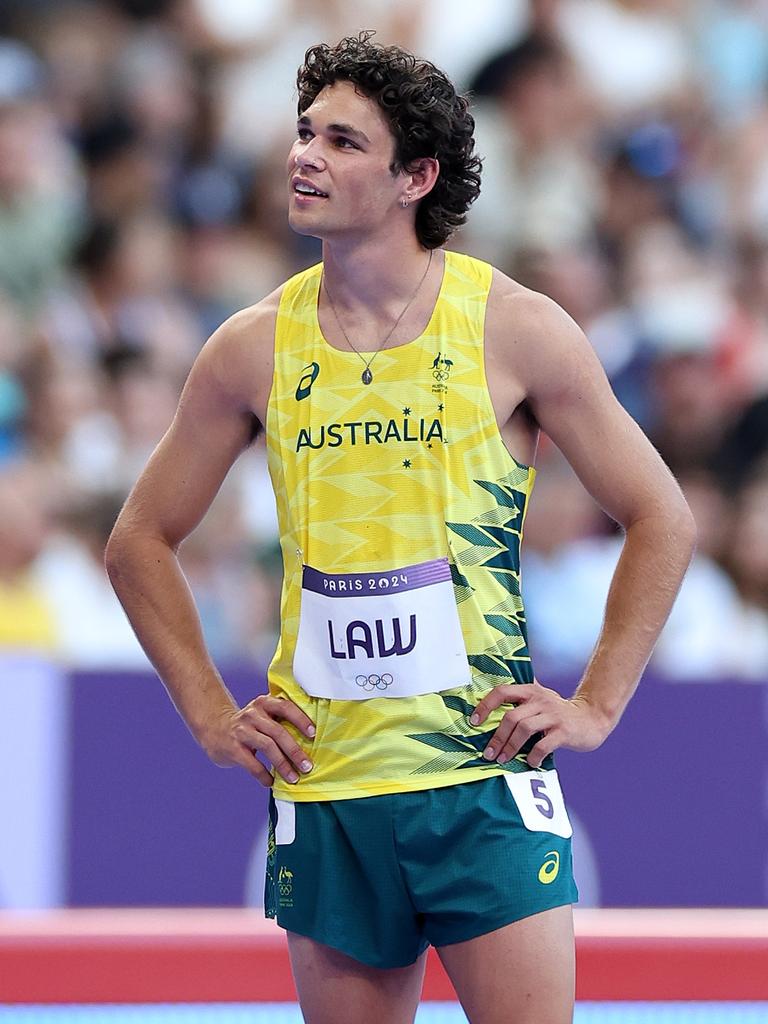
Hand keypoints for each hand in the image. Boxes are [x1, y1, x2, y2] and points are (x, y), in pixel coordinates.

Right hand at [202, 695, 315, 786]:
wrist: (214, 727)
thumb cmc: (248, 724)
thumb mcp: (262, 713)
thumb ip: (280, 720)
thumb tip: (310, 740)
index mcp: (264, 703)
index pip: (285, 707)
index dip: (301, 720)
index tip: (313, 734)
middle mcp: (253, 714)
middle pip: (278, 732)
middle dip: (295, 751)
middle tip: (307, 766)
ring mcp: (242, 730)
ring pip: (267, 746)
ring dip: (283, 764)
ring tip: (293, 778)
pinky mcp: (233, 747)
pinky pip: (252, 764)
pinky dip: (264, 775)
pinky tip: (271, 781)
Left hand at [470, 682, 610, 768]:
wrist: (592, 718)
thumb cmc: (559, 713)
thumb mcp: (541, 699)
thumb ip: (522, 701)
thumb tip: (489, 710)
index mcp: (531, 691)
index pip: (502, 692)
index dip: (486, 706)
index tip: (474, 722)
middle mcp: (541, 700)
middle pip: (511, 717)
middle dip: (497, 737)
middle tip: (489, 754)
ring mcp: (553, 715)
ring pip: (524, 729)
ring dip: (510, 747)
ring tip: (503, 759)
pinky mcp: (564, 731)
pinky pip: (543, 745)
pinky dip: (533, 756)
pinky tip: (530, 763)